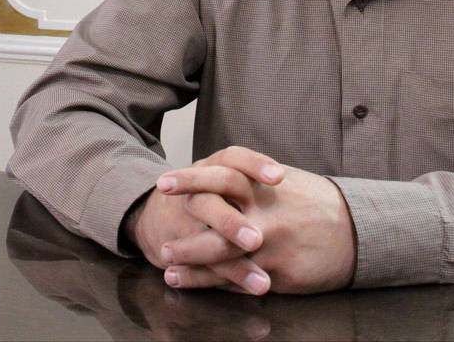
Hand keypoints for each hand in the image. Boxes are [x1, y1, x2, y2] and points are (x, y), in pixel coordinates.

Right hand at [125, 149, 286, 293]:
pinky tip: (238, 294)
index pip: (233, 159)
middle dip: (231, 222)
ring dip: (234, 265)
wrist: (156, 216)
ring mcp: (186, 223)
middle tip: (256, 240)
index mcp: (213, 168)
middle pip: (211, 203)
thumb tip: (297, 184)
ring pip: (206, 244)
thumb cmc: (207, 195)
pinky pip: (198, 268)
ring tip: (262, 284)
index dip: (254, 165)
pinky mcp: (178, 251)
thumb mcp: (221, 176)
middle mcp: (198, 191)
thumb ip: (251, 180)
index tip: (279, 177)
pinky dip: (214, 283)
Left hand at [159, 147, 356, 293]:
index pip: (222, 175)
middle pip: (215, 212)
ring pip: (220, 251)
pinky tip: (188, 281)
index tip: (163, 182)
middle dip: (184, 222)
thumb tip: (220, 178)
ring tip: (166, 260)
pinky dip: (208, 281)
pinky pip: (237, 278)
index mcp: (264, 186)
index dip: (190, 179)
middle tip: (159, 223)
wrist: (357, 231)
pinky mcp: (278, 272)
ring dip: (189, 258)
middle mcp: (264, 212)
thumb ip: (252, 182)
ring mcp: (270, 243)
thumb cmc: (316, 204)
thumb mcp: (285, 184)